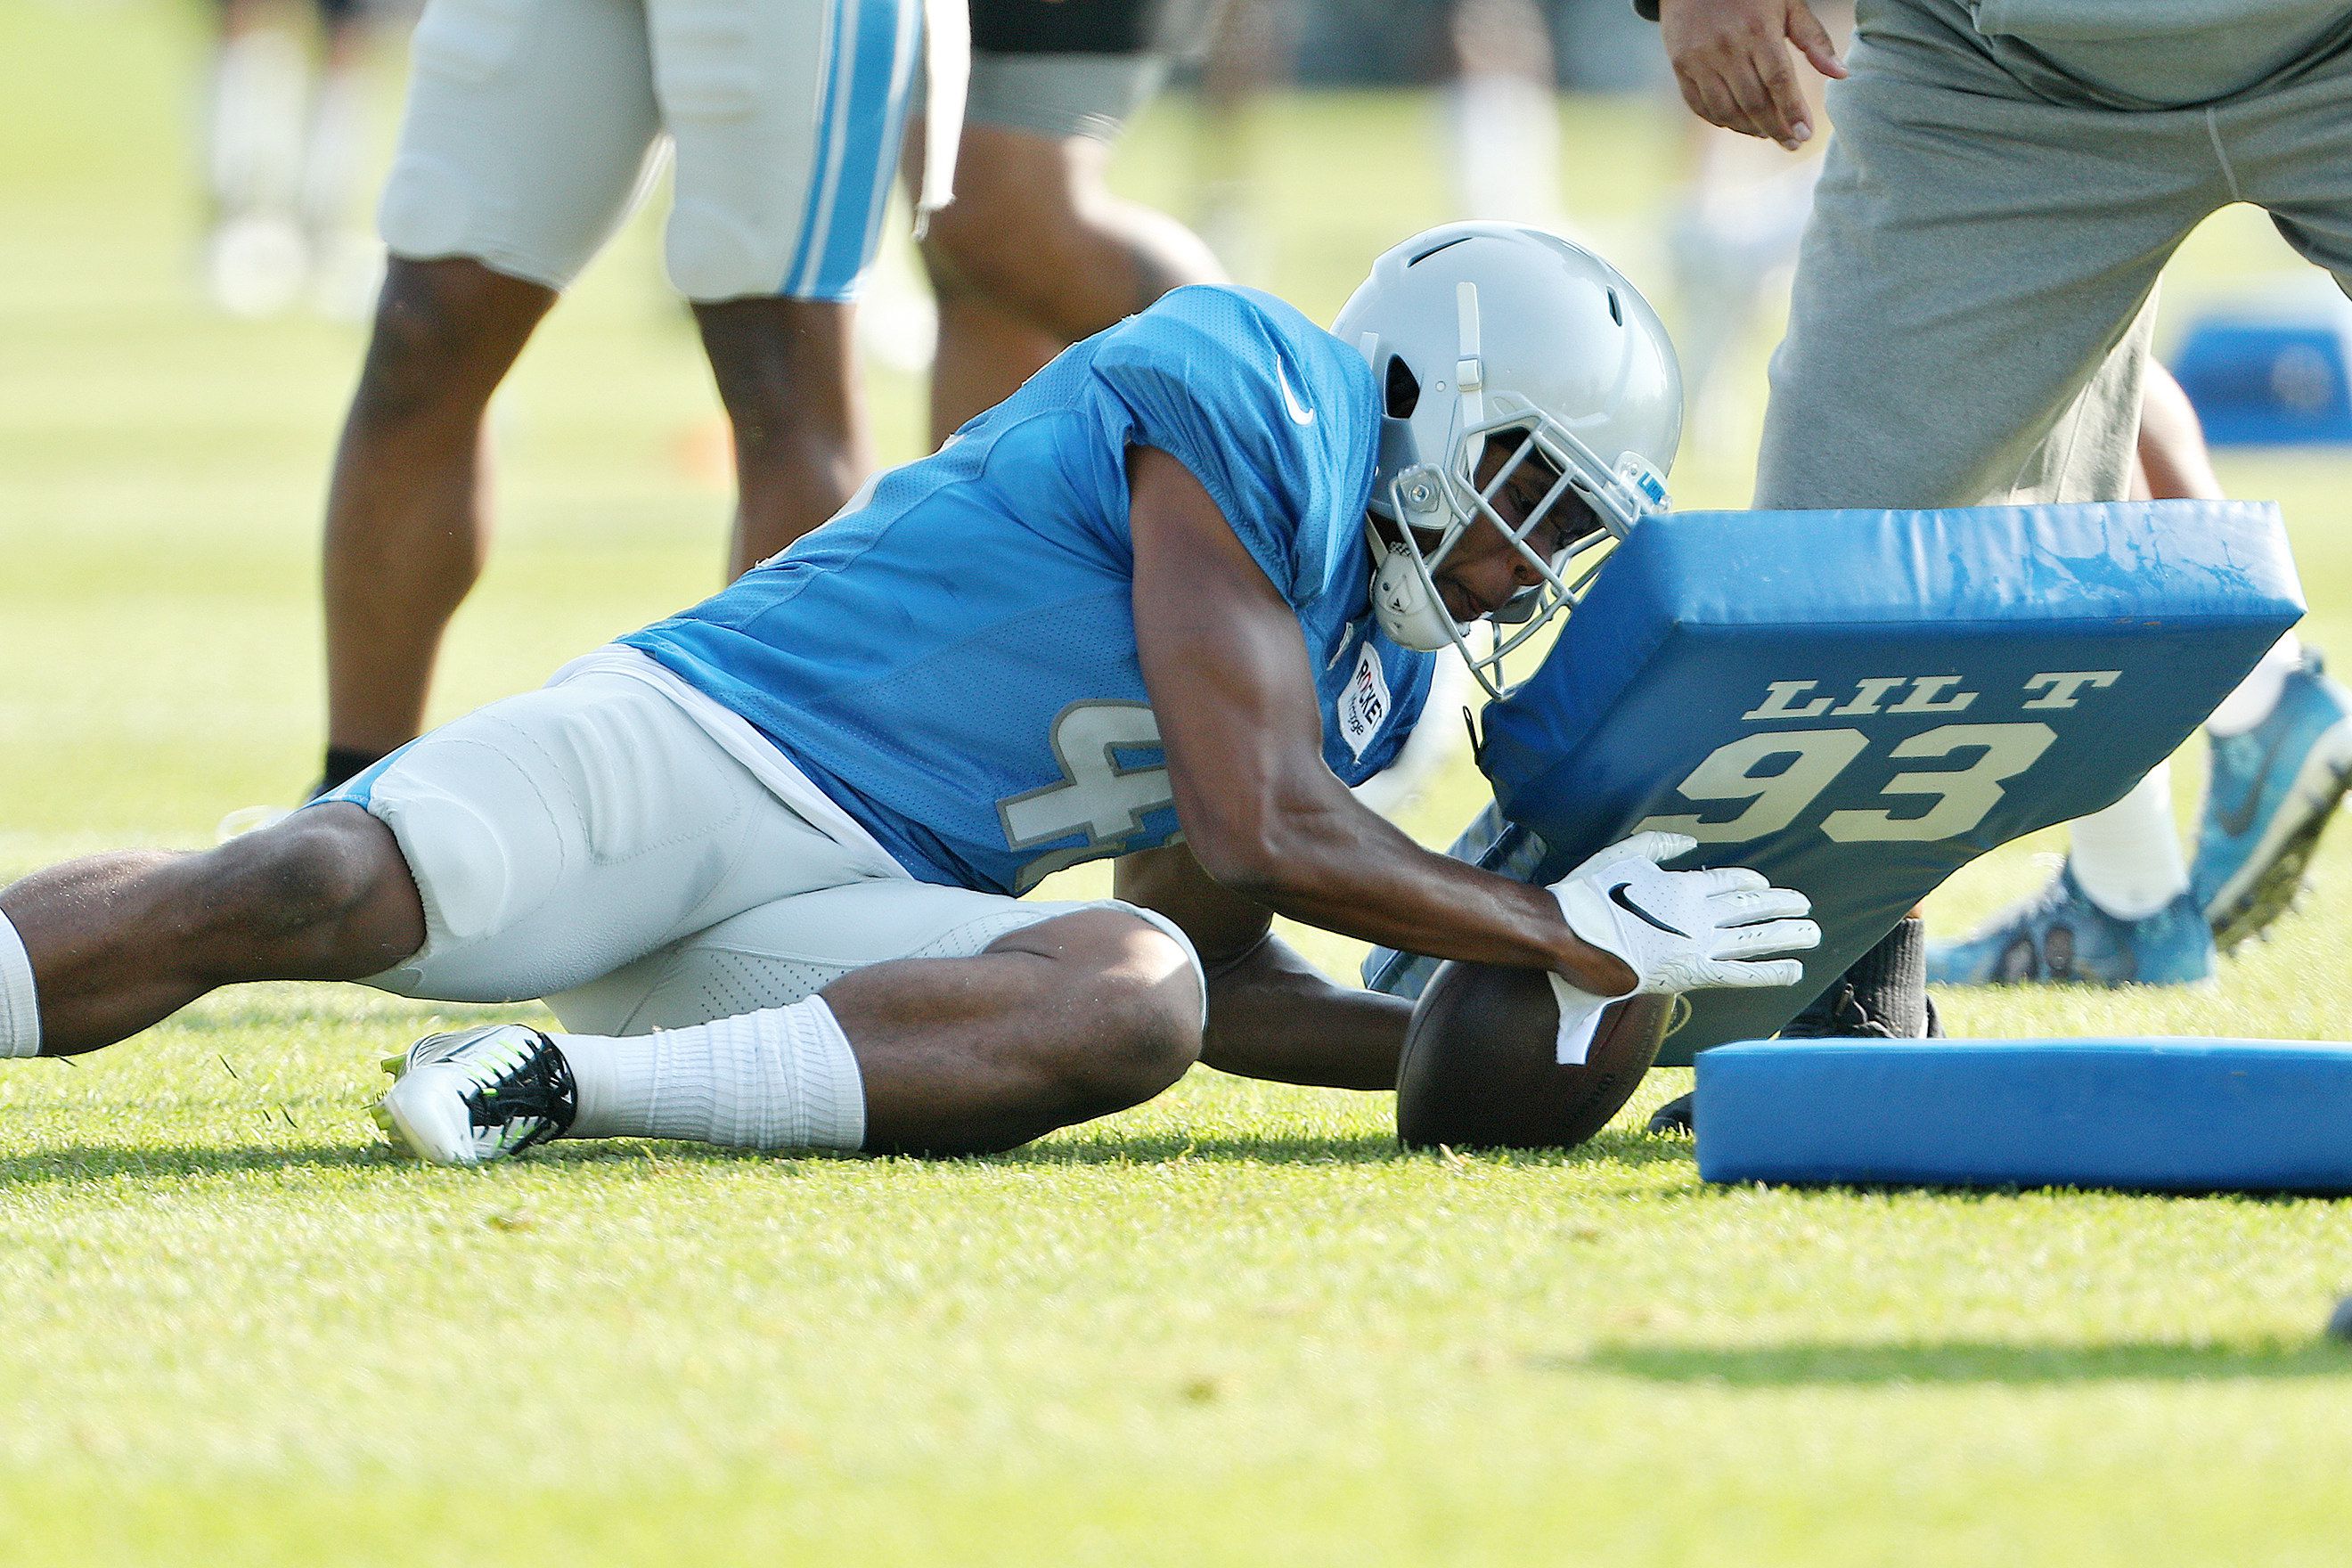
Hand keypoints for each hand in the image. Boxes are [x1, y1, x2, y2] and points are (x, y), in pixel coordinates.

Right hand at [1547, 831, 1818, 997]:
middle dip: (1780, 905)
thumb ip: (1658, 846)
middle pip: (1751, 906)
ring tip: (1813, 932)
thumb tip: (1689, 842)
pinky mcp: (1694, 973)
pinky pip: (1741, 973)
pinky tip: (1795, 969)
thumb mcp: (1622, 855)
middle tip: (1805, 905)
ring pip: (1755, 937)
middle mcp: (1698, 913)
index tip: (1764, 882)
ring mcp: (1699, 943)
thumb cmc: (1588, 896)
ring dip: (1787, 934)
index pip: (1729, 881)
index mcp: (1683, 885)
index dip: (1750, 881)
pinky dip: (1770, 971)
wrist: (1571, 934)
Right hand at [1658, 0, 1846, 149]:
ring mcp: (1700, 58)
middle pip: (1754, 102)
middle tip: (1792, 142)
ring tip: (1767, 133)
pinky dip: (1719, 120)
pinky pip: (1699, 104)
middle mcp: (1727, 47)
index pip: (1779, 82)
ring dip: (1749, 128)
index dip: (1793, 111)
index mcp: (1758, 30)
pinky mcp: (1680, 65)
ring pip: (1726, 109)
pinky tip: (1737, 123)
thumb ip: (1814, 39)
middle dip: (1776, 128)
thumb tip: (1841, 74)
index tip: (1806, 133)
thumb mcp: (1788, 4)